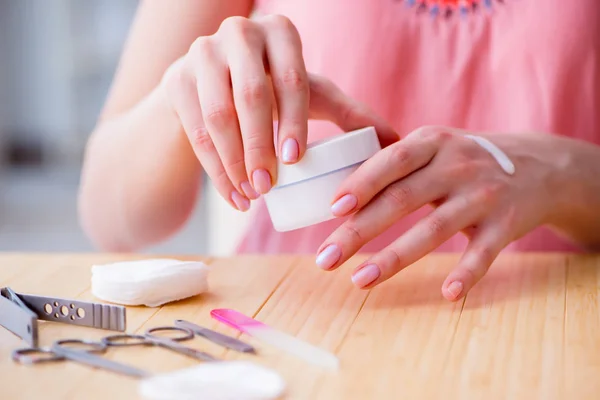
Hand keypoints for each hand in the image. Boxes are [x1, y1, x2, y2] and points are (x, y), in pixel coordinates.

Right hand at [160, 15, 396, 210]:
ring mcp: (201, 54)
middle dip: (260, 147)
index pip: (291, 79)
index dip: (293, 121)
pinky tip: (234, 196)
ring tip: (253, 197)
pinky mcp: (176, 80)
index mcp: (279, 33)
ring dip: (235, 162)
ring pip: (217, 115)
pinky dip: (214, 169)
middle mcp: (239, 34)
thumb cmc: (273, 89)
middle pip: (250, 96)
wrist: (215, 84)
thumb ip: (350, 113)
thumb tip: (396, 140)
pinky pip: (194, 131)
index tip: (294, 160)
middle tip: (269, 187)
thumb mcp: (311, 95)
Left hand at [315, 126, 565, 300]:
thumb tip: (337, 194)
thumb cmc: (465, 160)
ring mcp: (483, 195)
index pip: (391, 161)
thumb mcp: (434, 147)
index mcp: (433, 142)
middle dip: (360, 231)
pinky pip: (483, 253)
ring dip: (394, 258)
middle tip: (326, 258)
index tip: (332, 210)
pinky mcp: (506, 224)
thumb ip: (394, 165)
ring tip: (360, 280)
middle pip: (402, 199)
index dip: (361, 184)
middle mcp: (457, 166)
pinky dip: (466, 274)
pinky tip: (446, 294)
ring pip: (434, 229)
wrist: (538, 166)